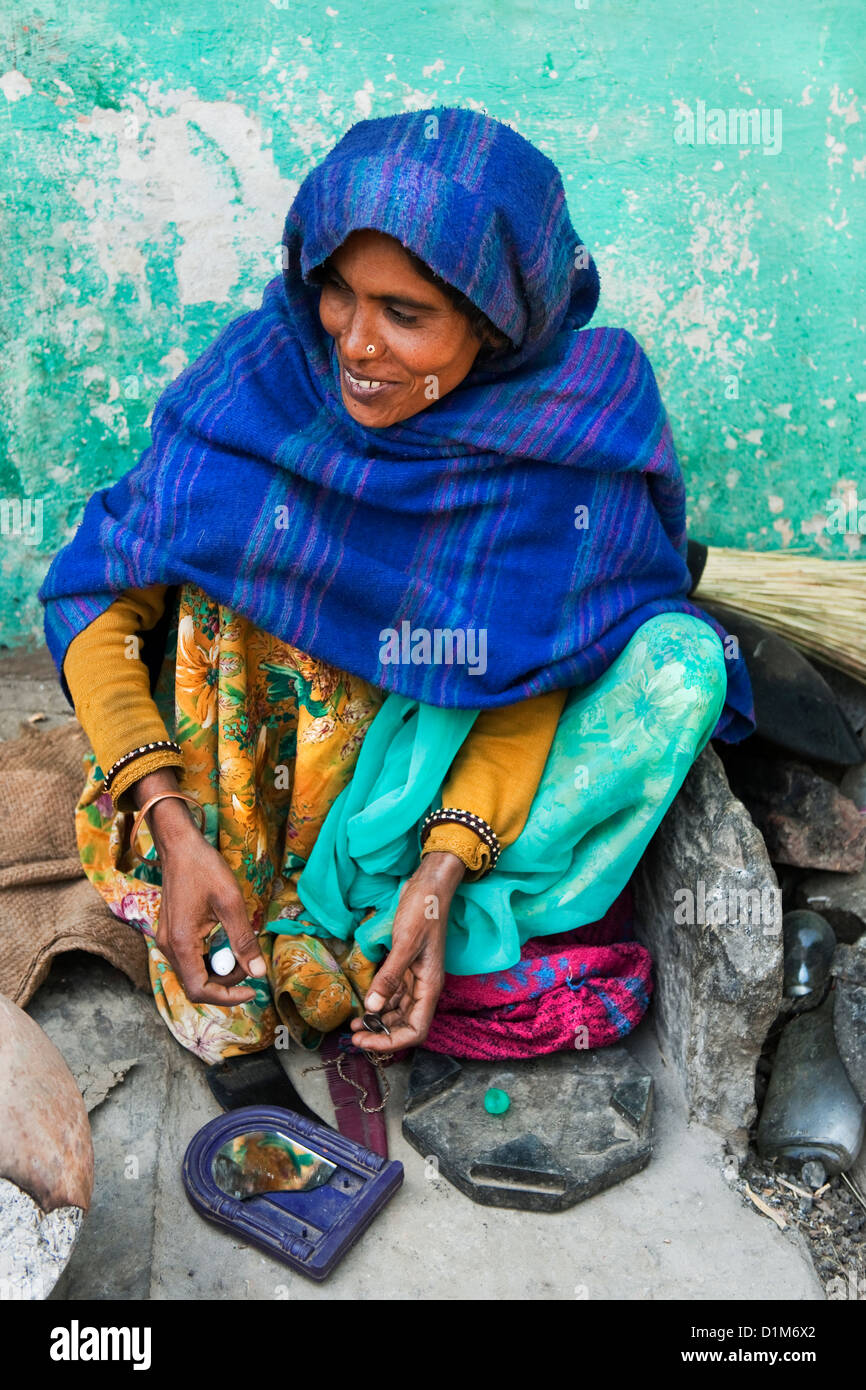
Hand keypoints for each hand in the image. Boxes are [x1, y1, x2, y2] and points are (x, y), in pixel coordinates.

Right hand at [132, 769, 267, 1004]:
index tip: (252, 991)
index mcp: (180, 943)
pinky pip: (192, 958)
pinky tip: (227, 938)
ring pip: (195, 972)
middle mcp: (167, 947)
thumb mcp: (231, 903)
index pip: (199, 990)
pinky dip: (212, 956)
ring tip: (241, 947)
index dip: (227, 997)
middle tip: (250, 961)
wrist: (180, 846)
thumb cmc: (204, 868)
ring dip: (220, 968)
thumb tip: (258, 972)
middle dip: (227, 980)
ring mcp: (167, 941)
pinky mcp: (171, 934)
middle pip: (197, 984)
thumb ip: (243, 940)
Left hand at [349, 851, 464, 1052]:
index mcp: (430, 986)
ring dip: (378, 1021)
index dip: (391, 1042)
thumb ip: (389, 977)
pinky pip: (393, 993)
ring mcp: (415, 977)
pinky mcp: (406, 966)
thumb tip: (372, 1008)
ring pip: (398, 1011)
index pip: (416, 1030)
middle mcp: (424, 987)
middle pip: (405, 1025)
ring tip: (354, 1024)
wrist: (428, 886)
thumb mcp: (404, 944)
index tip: (366, 1042)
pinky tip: (363, 1003)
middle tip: (354, 1036)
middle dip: (381, 1035)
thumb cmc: (422, 913)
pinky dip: (379, 1002)